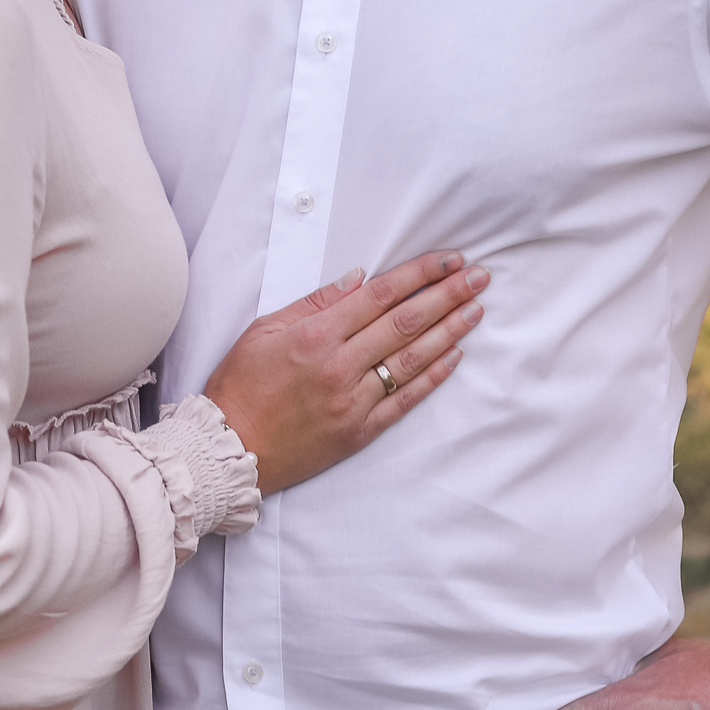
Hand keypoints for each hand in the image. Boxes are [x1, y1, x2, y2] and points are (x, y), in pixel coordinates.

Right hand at [204, 251, 486, 493]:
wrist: (231, 449)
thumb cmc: (240, 386)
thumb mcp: (264, 330)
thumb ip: (315, 303)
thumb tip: (359, 279)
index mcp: (315, 336)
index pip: (380, 296)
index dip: (419, 274)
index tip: (449, 261)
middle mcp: (339, 366)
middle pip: (405, 323)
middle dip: (447, 296)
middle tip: (479, 278)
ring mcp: (353, 401)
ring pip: (412, 359)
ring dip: (449, 331)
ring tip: (475, 310)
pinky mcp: (360, 431)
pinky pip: (405, 400)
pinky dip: (432, 376)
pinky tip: (454, 355)